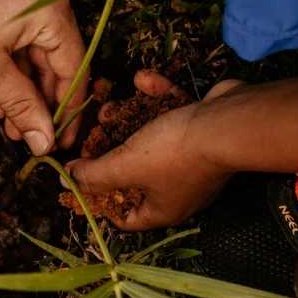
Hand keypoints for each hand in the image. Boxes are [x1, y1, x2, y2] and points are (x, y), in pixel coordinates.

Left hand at [0, 0, 87, 153]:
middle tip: (26, 135)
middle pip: (54, 57)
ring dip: (20, 84)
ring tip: (3, 119)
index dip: (67, 109)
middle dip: (37, 100)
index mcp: (52, 8)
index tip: (63, 140)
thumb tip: (44, 140)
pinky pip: (19, 30)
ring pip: (34, 46)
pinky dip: (10, 60)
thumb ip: (22, 106)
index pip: (74, 67)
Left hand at [66, 71, 244, 229]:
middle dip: (110, 151)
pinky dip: (158, 97)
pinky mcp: (202, 129)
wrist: (230, 121)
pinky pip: (172, 113)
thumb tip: (67, 182)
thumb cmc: (177, 152)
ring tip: (110, 106)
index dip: (100, 202)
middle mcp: (178, 188)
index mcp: (162, 209)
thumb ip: (93, 176)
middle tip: (92, 135)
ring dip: (128, 119)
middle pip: (133, 175)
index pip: (124, 217)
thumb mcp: (124, 166)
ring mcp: (192, 159)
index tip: (82, 181)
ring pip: (150, 140)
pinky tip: (143, 80)